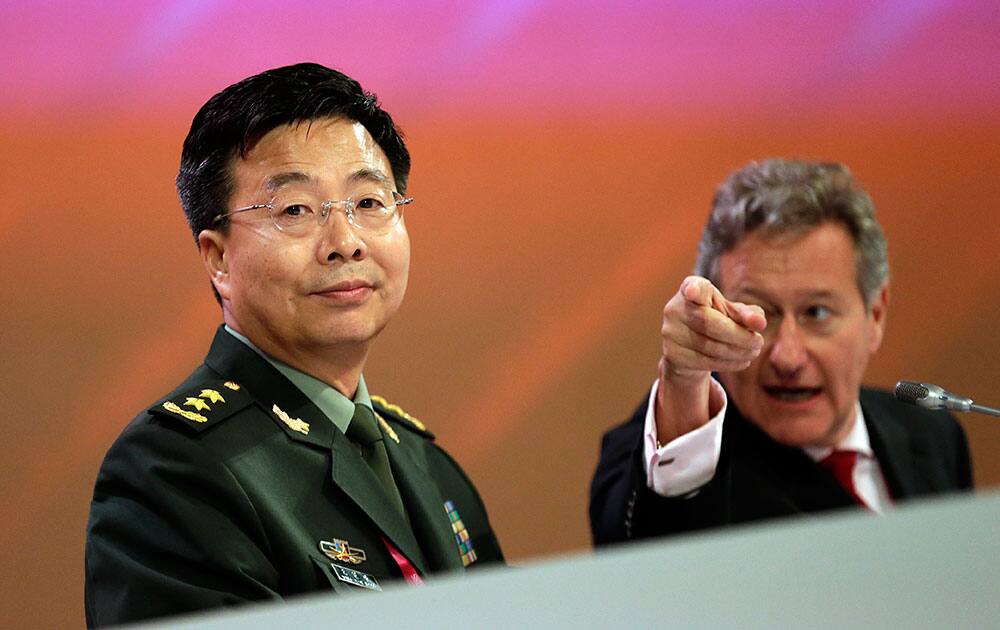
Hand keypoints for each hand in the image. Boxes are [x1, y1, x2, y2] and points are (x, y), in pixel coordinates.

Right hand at [655, 276, 765, 441]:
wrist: (688, 343)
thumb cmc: (716, 319)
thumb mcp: (732, 312)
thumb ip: (747, 314)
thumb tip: (760, 323)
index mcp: (690, 288)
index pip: (693, 288)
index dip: (693, 290)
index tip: (693, 291)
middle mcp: (675, 309)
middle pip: (709, 323)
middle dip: (738, 335)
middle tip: (759, 342)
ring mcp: (670, 333)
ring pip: (709, 346)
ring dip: (738, 352)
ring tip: (753, 352)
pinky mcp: (672, 354)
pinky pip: (705, 362)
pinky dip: (729, 364)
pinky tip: (742, 361)